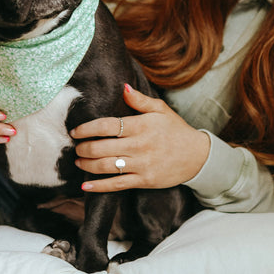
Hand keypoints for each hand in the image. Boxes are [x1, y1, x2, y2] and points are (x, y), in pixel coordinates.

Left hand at [71, 84, 209, 191]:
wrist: (198, 156)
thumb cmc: (176, 130)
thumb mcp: (161, 109)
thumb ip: (139, 99)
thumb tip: (123, 87)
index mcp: (141, 126)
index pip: (106, 126)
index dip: (87, 128)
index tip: (75, 131)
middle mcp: (139, 146)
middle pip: (102, 147)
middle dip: (83, 148)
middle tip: (76, 147)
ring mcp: (141, 165)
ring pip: (106, 166)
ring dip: (87, 165)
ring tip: (79, 161)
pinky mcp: (144, 181)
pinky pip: (117, 185)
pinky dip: (99, 186)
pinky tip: (86, 186)